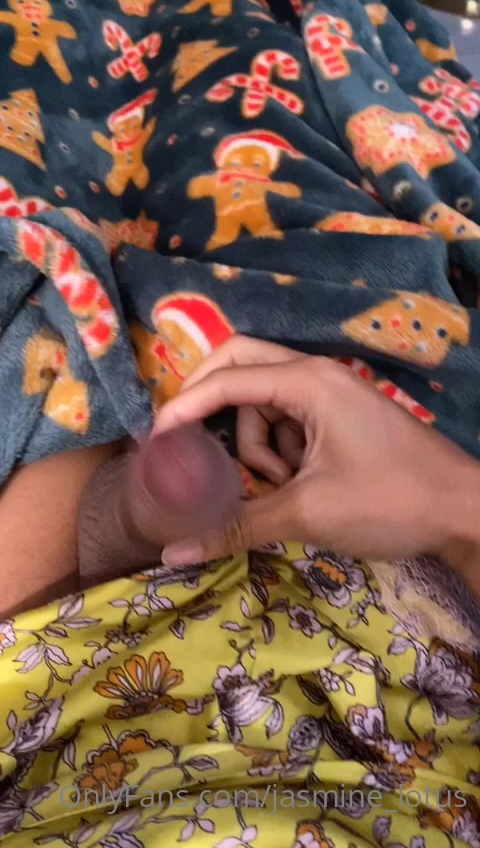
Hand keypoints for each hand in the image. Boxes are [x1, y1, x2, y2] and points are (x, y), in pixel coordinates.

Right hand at [154, 337, 479, 588]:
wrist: (464, 511)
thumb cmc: (390, 501)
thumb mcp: (307, 514)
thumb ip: (236, 526)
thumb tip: (171, 556)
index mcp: (308, 382)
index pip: (227, 379)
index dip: (183, 406)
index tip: (154, 442)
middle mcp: (316, 375)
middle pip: (241, 366)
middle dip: (211, 403)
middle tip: (188, 439)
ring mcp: (330, 394)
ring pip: (263, 403)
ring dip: (258, 446)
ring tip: (283, 488)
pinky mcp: (339, 417)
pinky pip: (287, 422)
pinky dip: (281, 452)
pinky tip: (301, 485)